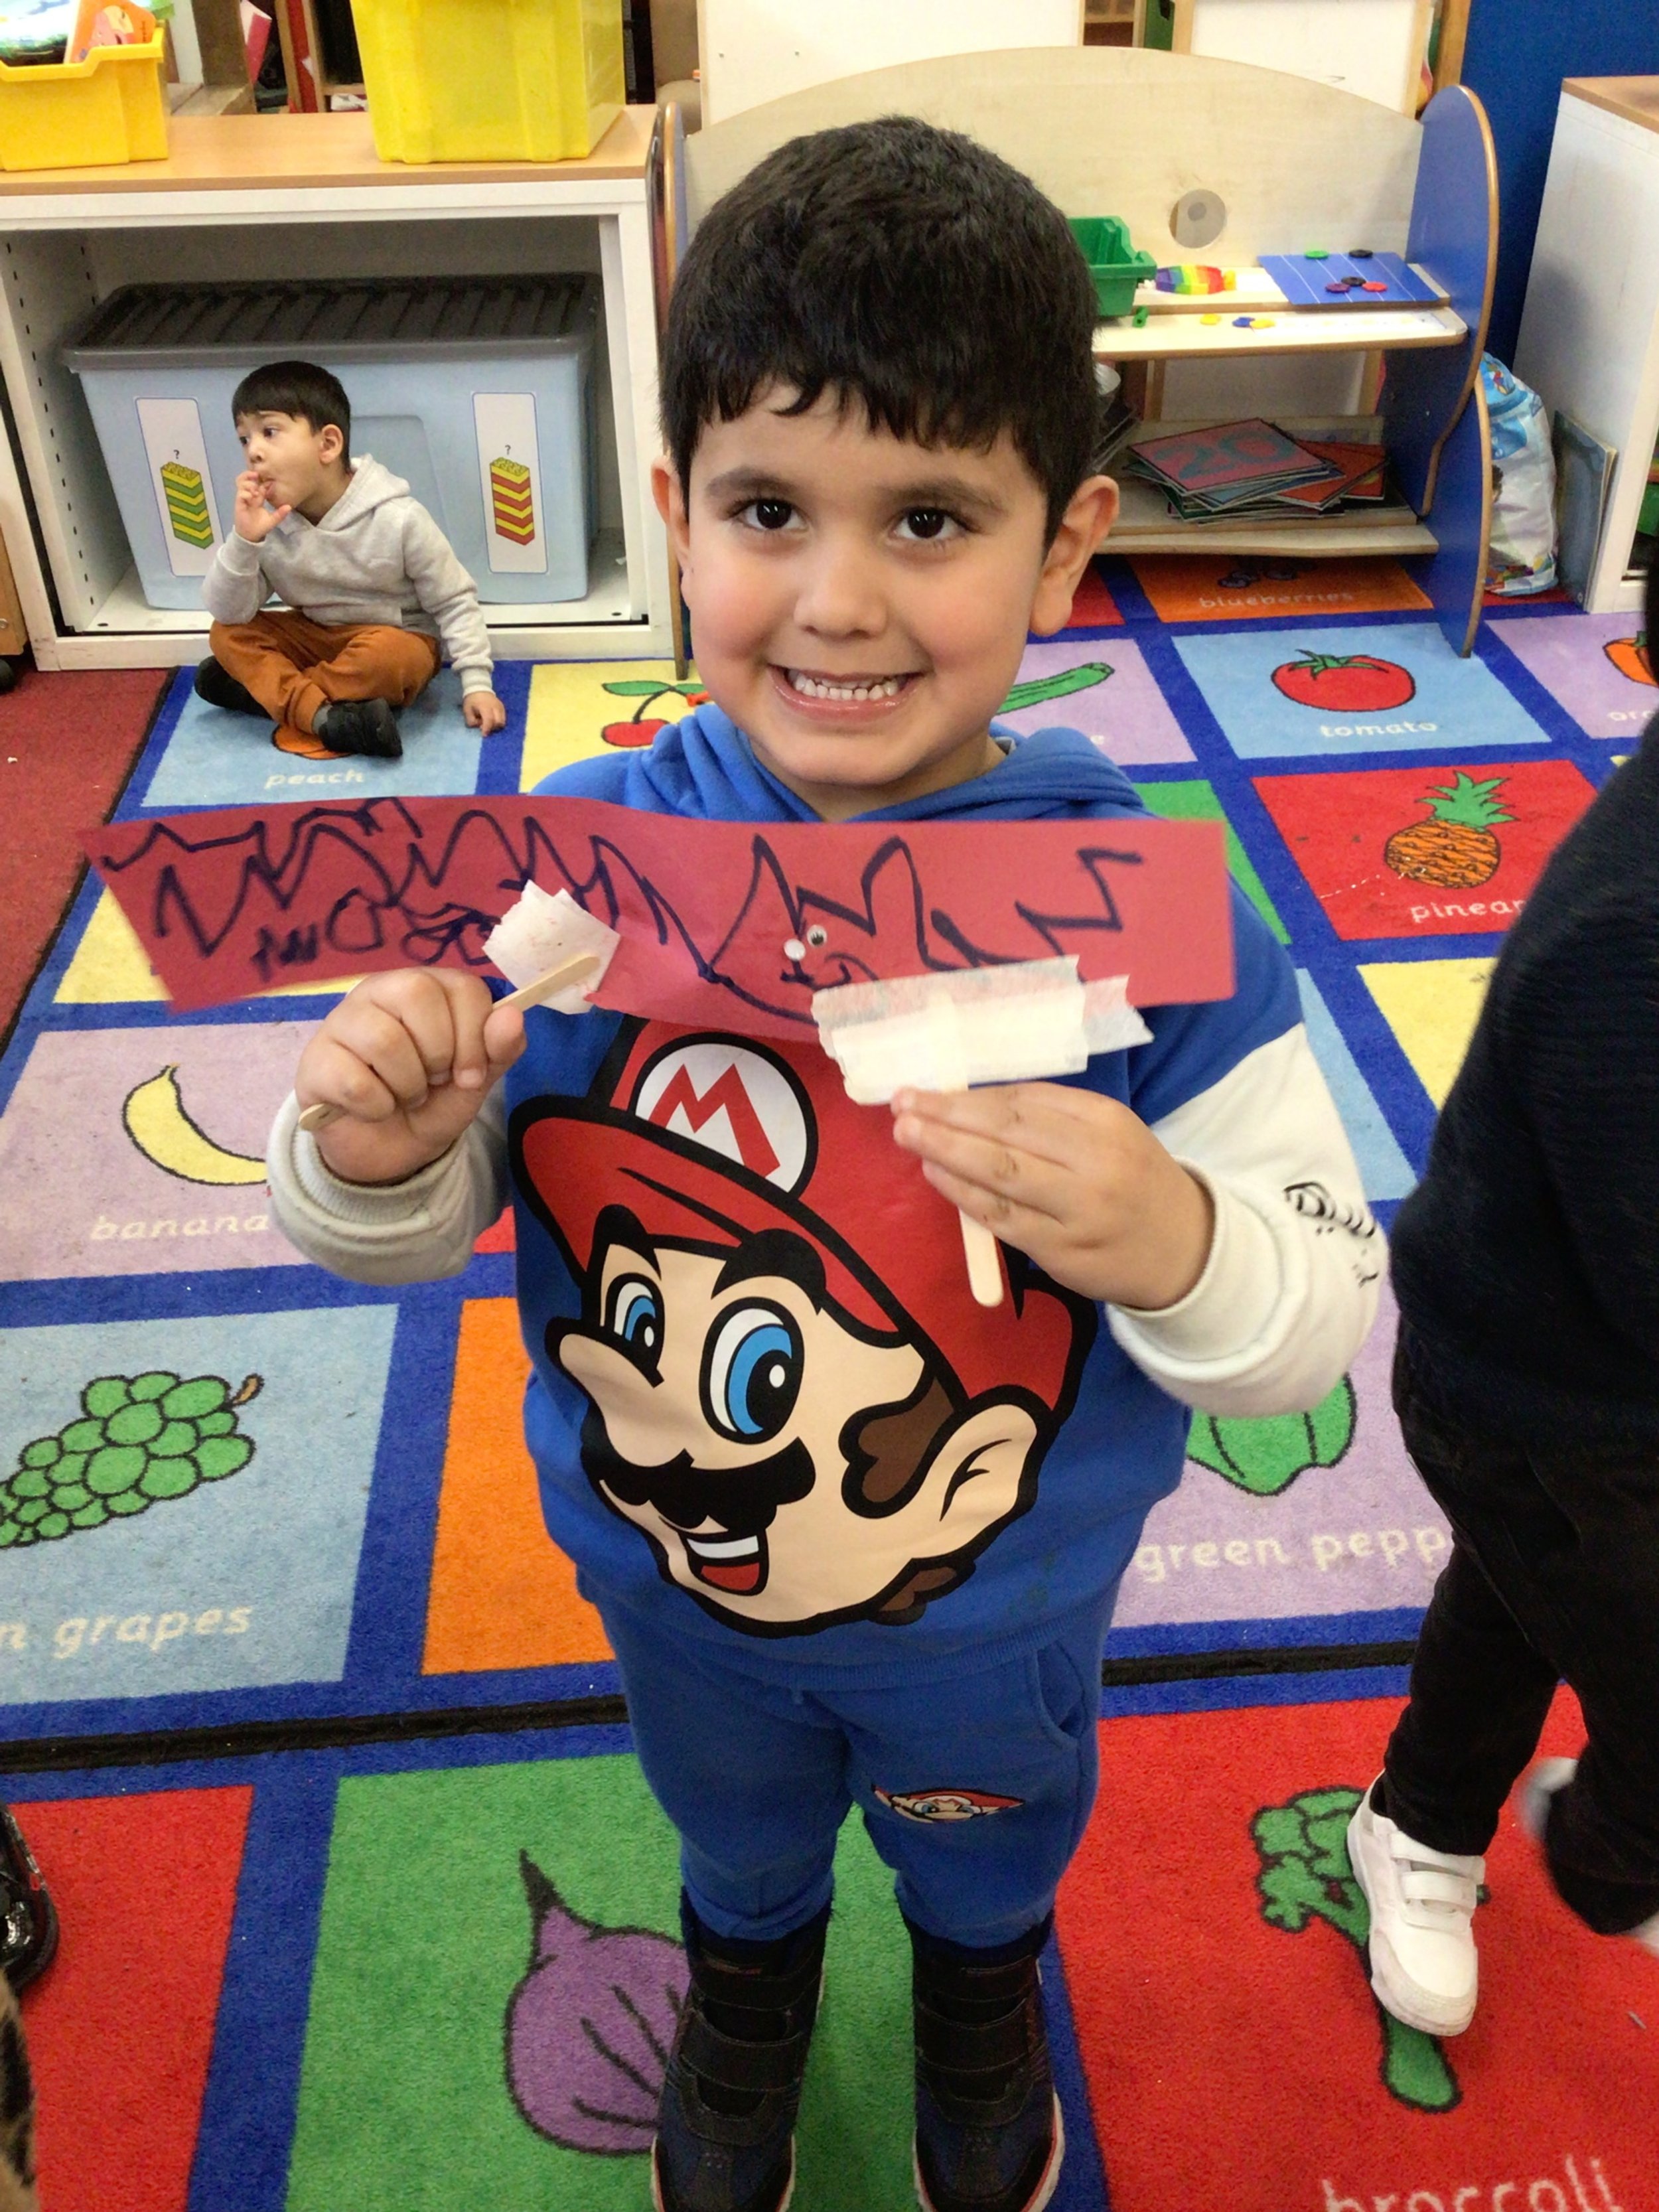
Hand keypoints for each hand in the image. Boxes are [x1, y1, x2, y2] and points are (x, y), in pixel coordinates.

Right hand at [233, 470, 290, 542]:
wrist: (251, 535)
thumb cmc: (260, 527)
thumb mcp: (273, 520)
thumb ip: (280, 513)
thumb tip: (289, 507)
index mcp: (259, 497)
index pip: (260, 484)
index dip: (263, 480)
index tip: (269, 480)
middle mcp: (251, 495)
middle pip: (248, 479)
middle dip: (251, 474)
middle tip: (257, 475)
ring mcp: (244, 498)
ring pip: (242, 483)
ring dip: (248, 483)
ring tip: (254, 488)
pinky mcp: (239, 503)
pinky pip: (240, 494)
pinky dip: (245, 493)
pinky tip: (251, 497)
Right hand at [295, 969, 525, 1185]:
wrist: (386, 1151)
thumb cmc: (431, 1102)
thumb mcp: (474, 1080)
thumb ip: (499, 1049)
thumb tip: (513, 1015)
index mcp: (424, 988)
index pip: (462, 986)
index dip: (475, 1035)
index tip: (470, 1075)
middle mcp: (378, 991)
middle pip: (416, 994)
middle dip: (439, 1052)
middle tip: (433, 1080)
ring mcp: (340, 1022)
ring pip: (384, 1039)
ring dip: (408, 1085)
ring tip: (404, 1096)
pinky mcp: (315, 1061)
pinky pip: (355, 1081)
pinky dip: (377, 1107)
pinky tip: (373, 1108)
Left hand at [463, 690, 507, 733]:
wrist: (479, 688)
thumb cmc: (472, 700)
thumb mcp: (467, 710)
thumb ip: (471, 721)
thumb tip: (479, 726)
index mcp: (485, 706)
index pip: (489, 720)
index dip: (487, 729)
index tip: (484, 735)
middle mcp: (495, 706)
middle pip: (498, 722)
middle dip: (492, 728)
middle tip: (485, 728)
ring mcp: (500, 707)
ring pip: (502, 721)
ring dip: (496, 726)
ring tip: (488, 724)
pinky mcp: (503, 707)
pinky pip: (503, 718)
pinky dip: (498, 722)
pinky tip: (492, 720)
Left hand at [890, 1081, 1214, 1309]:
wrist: (1183, 1249)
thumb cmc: (1133, 1179)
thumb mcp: (1110, 1133)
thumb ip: (1052, 1117)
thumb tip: (972, 1102)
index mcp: (1106, 1122)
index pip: (1025, 1102)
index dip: (970, 1096)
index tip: (929, 1088)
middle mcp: (1095, 1163)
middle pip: (1008, 1133)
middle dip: (948, 1117)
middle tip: (902, 1105)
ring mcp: (1078, 1210)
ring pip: (1000, 1174)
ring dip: (946, 1152)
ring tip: (908, 1134)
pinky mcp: (1061, 1251)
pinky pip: (1001, 1217)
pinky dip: (963, 1194)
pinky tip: (936, 1175)